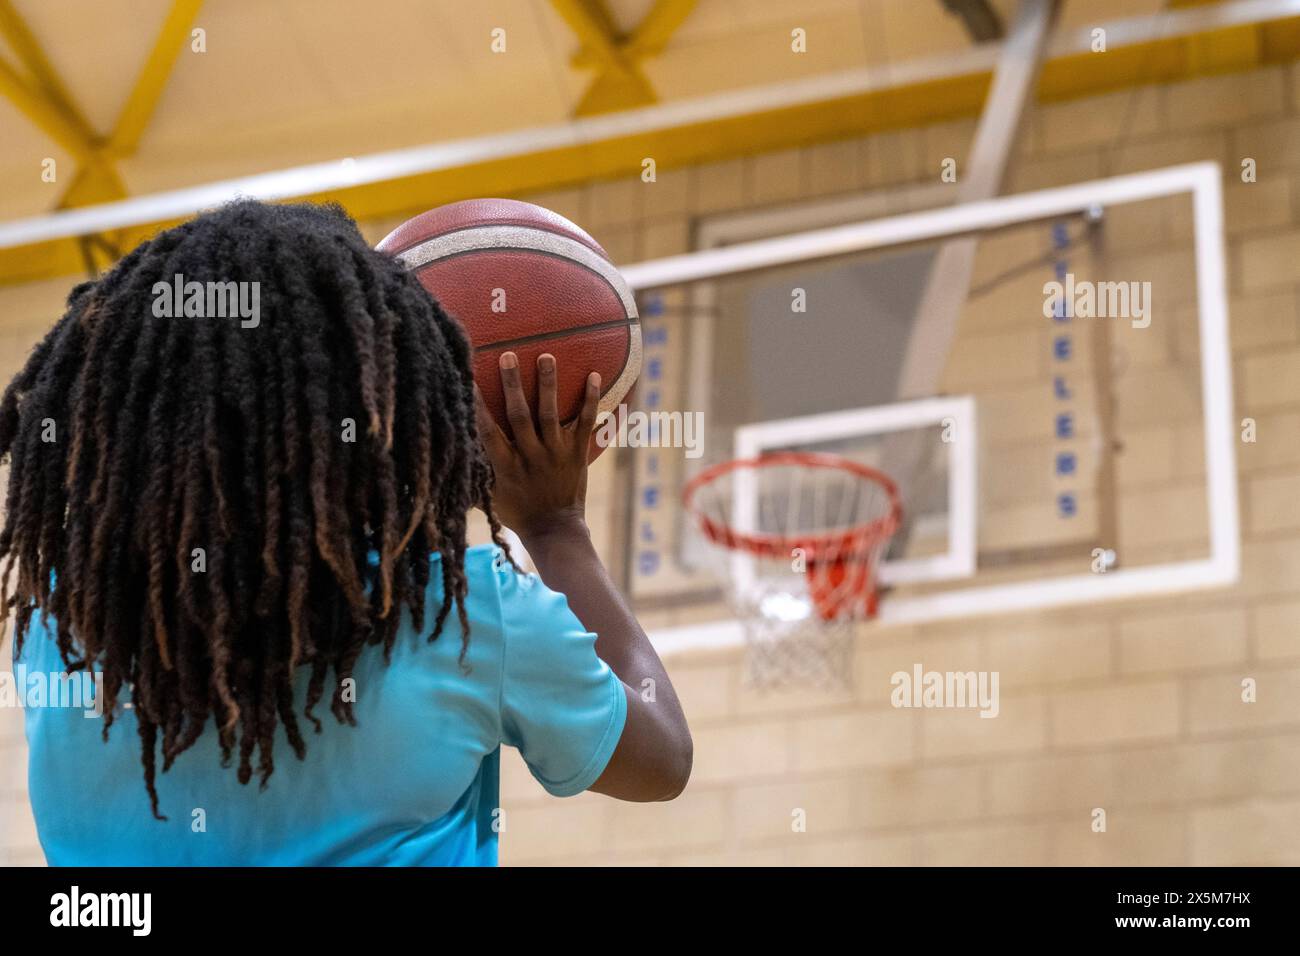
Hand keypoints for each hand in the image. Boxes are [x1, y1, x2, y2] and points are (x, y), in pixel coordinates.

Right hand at [475, 351, 599, 540]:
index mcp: (506, 466)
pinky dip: (591, 400)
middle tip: (508, 356)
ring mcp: (556, 454)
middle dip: (512, 385)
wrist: (555, 532)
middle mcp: (531, 456)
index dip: (477, 407)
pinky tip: (594, 376)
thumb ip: (477, 473)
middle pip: (519, 415)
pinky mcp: (577, 454)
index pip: (488, 431)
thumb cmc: (518, 514)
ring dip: (548, 384)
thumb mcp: (491, 497)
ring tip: (546, 356)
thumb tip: (451, 458)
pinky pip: (585, 423)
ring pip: (551, 414)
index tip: (468, 382)